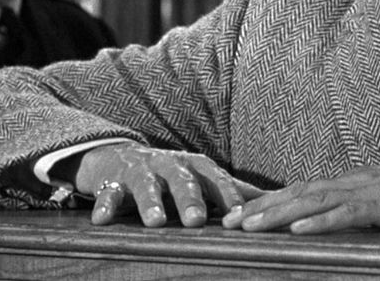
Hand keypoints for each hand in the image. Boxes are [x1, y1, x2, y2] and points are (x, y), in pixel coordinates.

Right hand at [72, 143, 264, 227]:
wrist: (123, 157)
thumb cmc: (175, 176)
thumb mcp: (206, 180)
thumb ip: (237, 192)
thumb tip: (277, 202)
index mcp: (199, 167)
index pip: (218, 182)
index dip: (228, 199)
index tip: (240, 219)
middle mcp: (173, 165)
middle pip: (184, 181)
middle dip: (190, 199)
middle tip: (196, 220)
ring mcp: (143, 171)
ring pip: (147, 185)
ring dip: (150, 202)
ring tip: (155, 222)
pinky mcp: (115, 179)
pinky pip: (109, 192)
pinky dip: (105, 204)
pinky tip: (102, 220)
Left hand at [222, 146, 379, 233]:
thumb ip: (370, 208)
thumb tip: (346, 219)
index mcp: (358, 182)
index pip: (306, 189)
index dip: (272, 200)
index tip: (243, 212)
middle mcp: (357, 182)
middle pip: (299, 192)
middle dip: (262, 207)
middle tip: (229, 222)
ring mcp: (371, 191)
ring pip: (314, 201)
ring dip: (278, 213)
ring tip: (250, 225)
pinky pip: (347, 213)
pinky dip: (320, 220)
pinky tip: (298, 228)